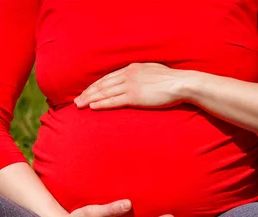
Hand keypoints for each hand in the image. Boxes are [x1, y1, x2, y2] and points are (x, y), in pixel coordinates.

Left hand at [73, 62, 188, 109]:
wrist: (181, 83)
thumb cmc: (171, 80)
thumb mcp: (152, 72)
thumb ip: (141, 75)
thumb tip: (137, 81)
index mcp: (132, 68)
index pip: (108, 77)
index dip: (95, 85)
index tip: (86, 91)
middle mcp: (128, 75)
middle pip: (103, 84)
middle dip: (88, 92)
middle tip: (76, 100)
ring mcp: (130, 85)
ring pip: (105, 92)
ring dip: (90, 98)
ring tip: (79, 105)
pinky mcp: (135, 96)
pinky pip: (114, 101)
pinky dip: (101, 103)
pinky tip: (92, 106)